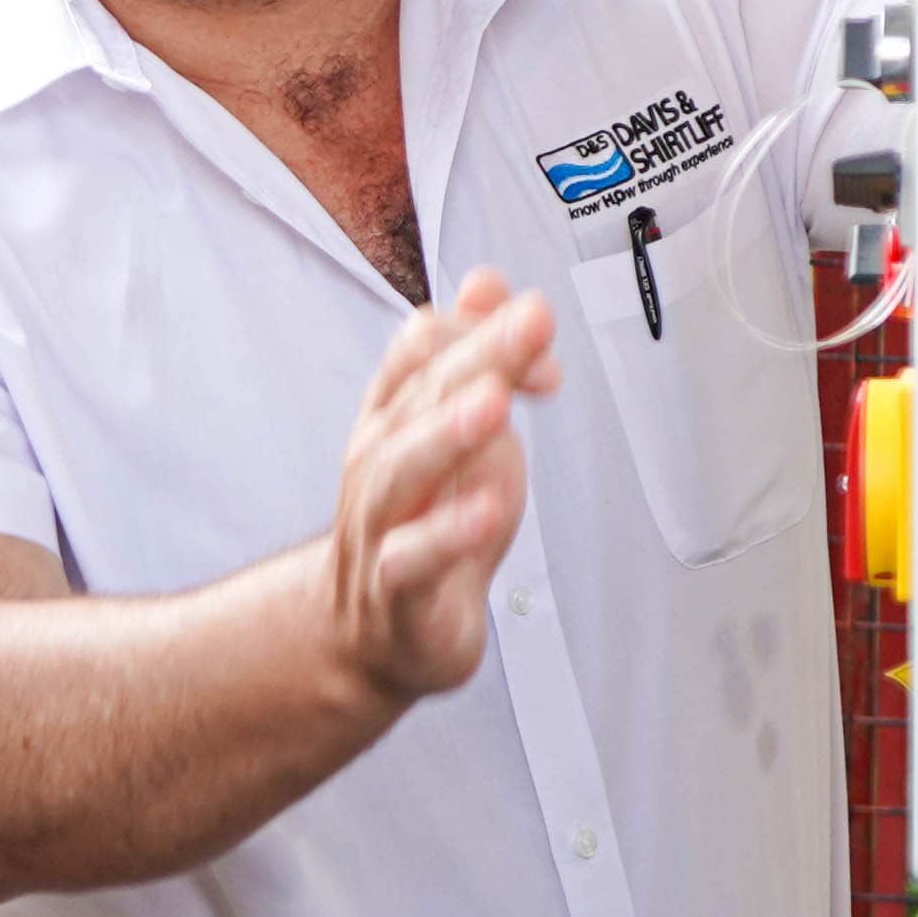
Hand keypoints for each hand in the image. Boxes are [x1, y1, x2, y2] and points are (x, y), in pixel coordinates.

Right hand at [322, 270, 557, 706]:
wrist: (374, 633)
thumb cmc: (425, 524)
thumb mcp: (462, 434)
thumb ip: (478, 357)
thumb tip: (488, 282)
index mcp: (394, 416)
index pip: (422, 345)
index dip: (484, 330)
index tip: (543, 343)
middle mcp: (378, 462)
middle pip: (420, 395)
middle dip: (480, 355)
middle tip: (532, 323)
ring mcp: (380, 526)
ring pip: (400, 470)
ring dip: (448, 433)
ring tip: (493, 405)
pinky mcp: (398, 592)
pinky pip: (413, 561)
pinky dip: (447, 535)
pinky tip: (485, 511)